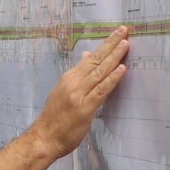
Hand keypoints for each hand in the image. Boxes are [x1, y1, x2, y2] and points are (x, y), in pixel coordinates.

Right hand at [29, 26, 132, 154]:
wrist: (43, 138)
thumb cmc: (54, 118)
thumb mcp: (62, 92)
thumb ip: (77, 76)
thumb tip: (87, 56)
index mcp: (69, 78)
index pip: (90, 58)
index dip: (105, 45)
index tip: (117, 34)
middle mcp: (73, 83)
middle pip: (95, 60)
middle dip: (111, 44)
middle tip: (124, 31)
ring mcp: (78, 95)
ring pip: (99, 72)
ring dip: (114, 57)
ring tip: (125, 44)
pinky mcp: (84, 109)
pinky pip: (100, 91)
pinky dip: (111, 79)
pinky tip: (121, 70)